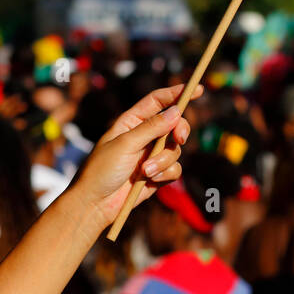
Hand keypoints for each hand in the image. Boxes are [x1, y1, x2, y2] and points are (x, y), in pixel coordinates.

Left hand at [72, 84, 202, 225]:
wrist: (95, 204)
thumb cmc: (101, 170)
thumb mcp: (125, 144)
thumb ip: (152, 128)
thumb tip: (177, 111)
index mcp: (132, 122)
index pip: (158, 101)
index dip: (177, 93)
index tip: (198, 89)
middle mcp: (144, 136)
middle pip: (174, 123)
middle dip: (180, 130)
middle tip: (179, 138)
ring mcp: (152, 155)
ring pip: (175, 149)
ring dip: (163, 161)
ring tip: (146, 172)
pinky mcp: (158, 174)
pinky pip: (174, 168)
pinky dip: (165, 174)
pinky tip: (150, 181)